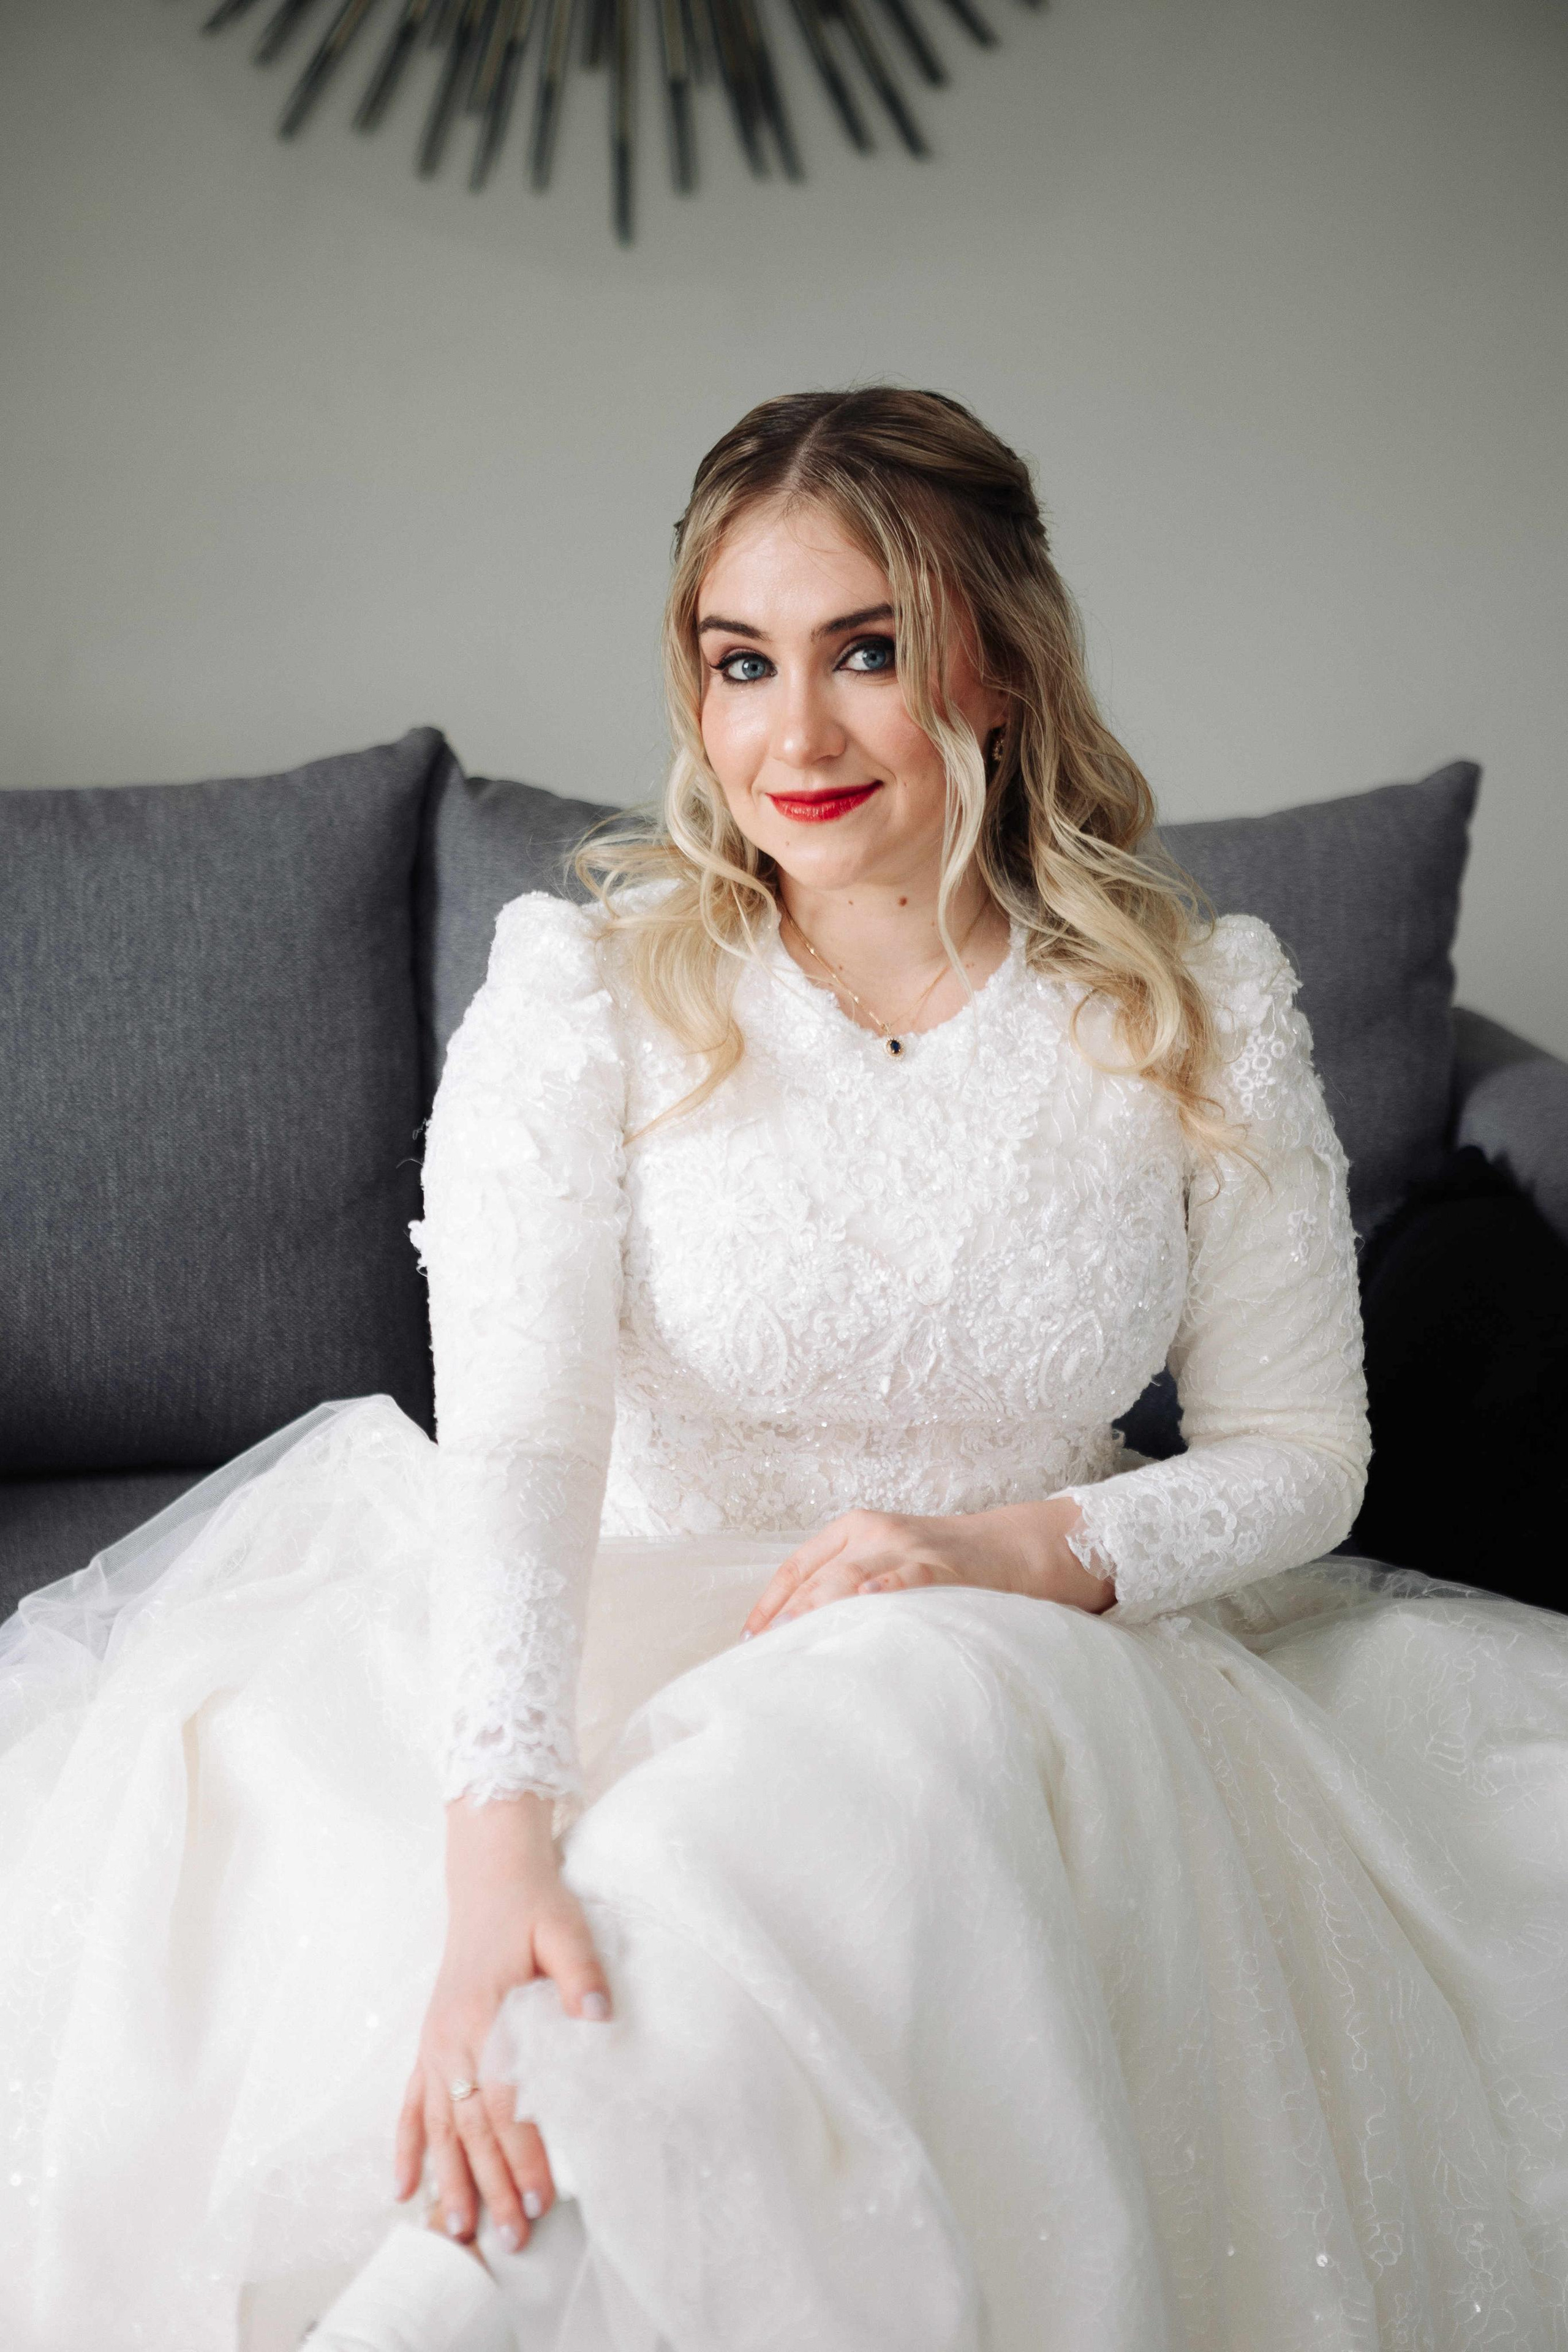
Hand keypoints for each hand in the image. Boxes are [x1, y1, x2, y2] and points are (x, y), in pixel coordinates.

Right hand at [395, 1794, 609, 2250]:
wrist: (490, 1876)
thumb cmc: (532, 1904)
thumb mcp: (565, 1928)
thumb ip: (580, 1972)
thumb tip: (597, 2015)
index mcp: (484, 2015)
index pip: (505, 2102)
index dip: (523, 2154)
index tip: (542, 2198)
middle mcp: (451, 2037)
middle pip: (470, 2127)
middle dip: (490, 2185)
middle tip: (512, 2238)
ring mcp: (435, 2042)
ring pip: (438, 2125)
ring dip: (449, 2179)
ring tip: (459, 2231)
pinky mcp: (431, 2040)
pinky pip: (410, 2102)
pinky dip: (407, 2144)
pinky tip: (404, 2185)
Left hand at [744, 1497, 1114, 1636]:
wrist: (1006, 1548)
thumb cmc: (935, 1568)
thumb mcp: (882, 1563)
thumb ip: (842, 1587)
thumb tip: (794, 1637)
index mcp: (851, 1529)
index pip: (795, 1567)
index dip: (768, 1604)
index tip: (748, 1641)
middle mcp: (873, 1534)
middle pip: (817, 1575)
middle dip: (788, 1615)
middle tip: (764, 1655)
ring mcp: (907, 1546)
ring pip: (851, 1575)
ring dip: (821, 1608)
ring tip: (794, 1639)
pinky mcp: (941, 1563)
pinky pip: (909, 1576)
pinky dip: (887, 1589)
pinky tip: (866, 1603)